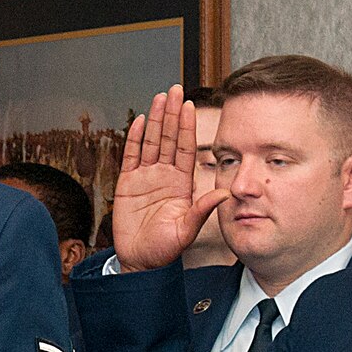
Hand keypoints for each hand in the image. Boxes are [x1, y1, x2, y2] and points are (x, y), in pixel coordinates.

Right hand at [110, 85, 228, 272]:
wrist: (142, 262)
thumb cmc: (166, 249)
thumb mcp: (189, 229)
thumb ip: (204, 209)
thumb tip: (225, 193)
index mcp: (181, 183)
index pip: (185, 148)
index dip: (186, 126)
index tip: (189, 105)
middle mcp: (164, 175)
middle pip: (168, 138)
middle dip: (171, 114)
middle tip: (174, 90)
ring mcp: (145, 178)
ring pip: (150, 142)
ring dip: (154, 120)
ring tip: (159, 98)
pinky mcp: (126, 184)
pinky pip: (130, 156)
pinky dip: (133, 139)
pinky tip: (138, 121)